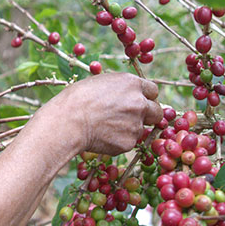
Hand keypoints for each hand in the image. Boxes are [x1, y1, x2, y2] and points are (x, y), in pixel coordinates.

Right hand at [30, 72, 161, 157]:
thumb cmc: (77, 99)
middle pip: (156, 112)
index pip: (153, 91)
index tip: (139, 102)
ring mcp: (136, 124)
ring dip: (129, 129)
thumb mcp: (100, 83)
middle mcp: (139, 103)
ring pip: (140, 129)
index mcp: (132, 84)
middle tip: (131, 118)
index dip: (145, 97)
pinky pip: (127, 142)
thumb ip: (121, 89)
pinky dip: (117, 141)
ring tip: (104, 126)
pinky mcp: (128, 142)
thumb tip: (128, 95)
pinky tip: (101, 136)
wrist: (68, 121)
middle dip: (147, 115)